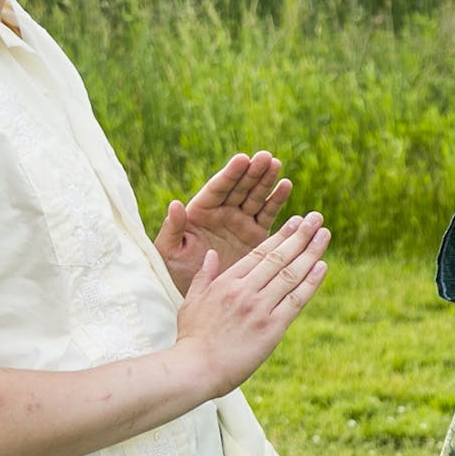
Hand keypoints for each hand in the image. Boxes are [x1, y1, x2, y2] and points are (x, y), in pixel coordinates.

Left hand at [156, 152, 292, 292]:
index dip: (229, 174)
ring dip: (266, 180)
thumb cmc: (177, 273)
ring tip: (276, 164)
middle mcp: (222, 212)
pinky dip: (276, 200)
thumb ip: (172, 229)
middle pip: (238, 187)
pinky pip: (267, 214)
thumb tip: (175, 204)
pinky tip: (285, 185)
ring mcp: (240, 222)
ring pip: (255, 196)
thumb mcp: (169, 252)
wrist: (199, 298)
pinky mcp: (256, 234)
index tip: (242, 159)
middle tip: (264, 157)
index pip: (217, 189)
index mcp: (201, 211)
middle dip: (251, 172)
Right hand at [176, 212, 329, 397]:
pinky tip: (322, 266)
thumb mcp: (191, 301)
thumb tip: (211, 254)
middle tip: (316, 218)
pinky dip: (311, 282)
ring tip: (325, 235)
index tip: (295, 222)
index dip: (281, 235)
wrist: (195, 369)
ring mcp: (260, 308)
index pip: (260, 253)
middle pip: (279, 258)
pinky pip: (296, 300)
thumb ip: (203, 276)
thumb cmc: (191, 338)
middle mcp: (246, 291)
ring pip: (291, 274)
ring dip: (311, 253)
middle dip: (301, 236)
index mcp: (227, 282)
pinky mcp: (272, 328)